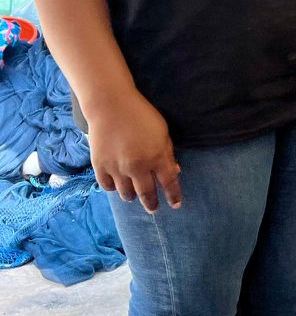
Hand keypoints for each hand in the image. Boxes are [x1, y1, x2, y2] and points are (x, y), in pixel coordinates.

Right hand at [86, 90, 181, 213]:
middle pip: (147, 194)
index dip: (174, 196)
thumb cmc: (141, 116)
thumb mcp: (163, 132)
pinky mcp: (100, 166)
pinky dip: (114, 188)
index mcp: (157, 157)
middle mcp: (138, 166)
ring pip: (126, 193)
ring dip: (132, 196)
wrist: (111, 106)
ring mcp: (117, 168)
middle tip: (153, 209)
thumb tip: (174, 171)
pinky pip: (108, 186)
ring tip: (134, 195)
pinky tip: (117, 186)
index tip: (176, 205)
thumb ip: (168, 154)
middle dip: (152, 204)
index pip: (169, 183)